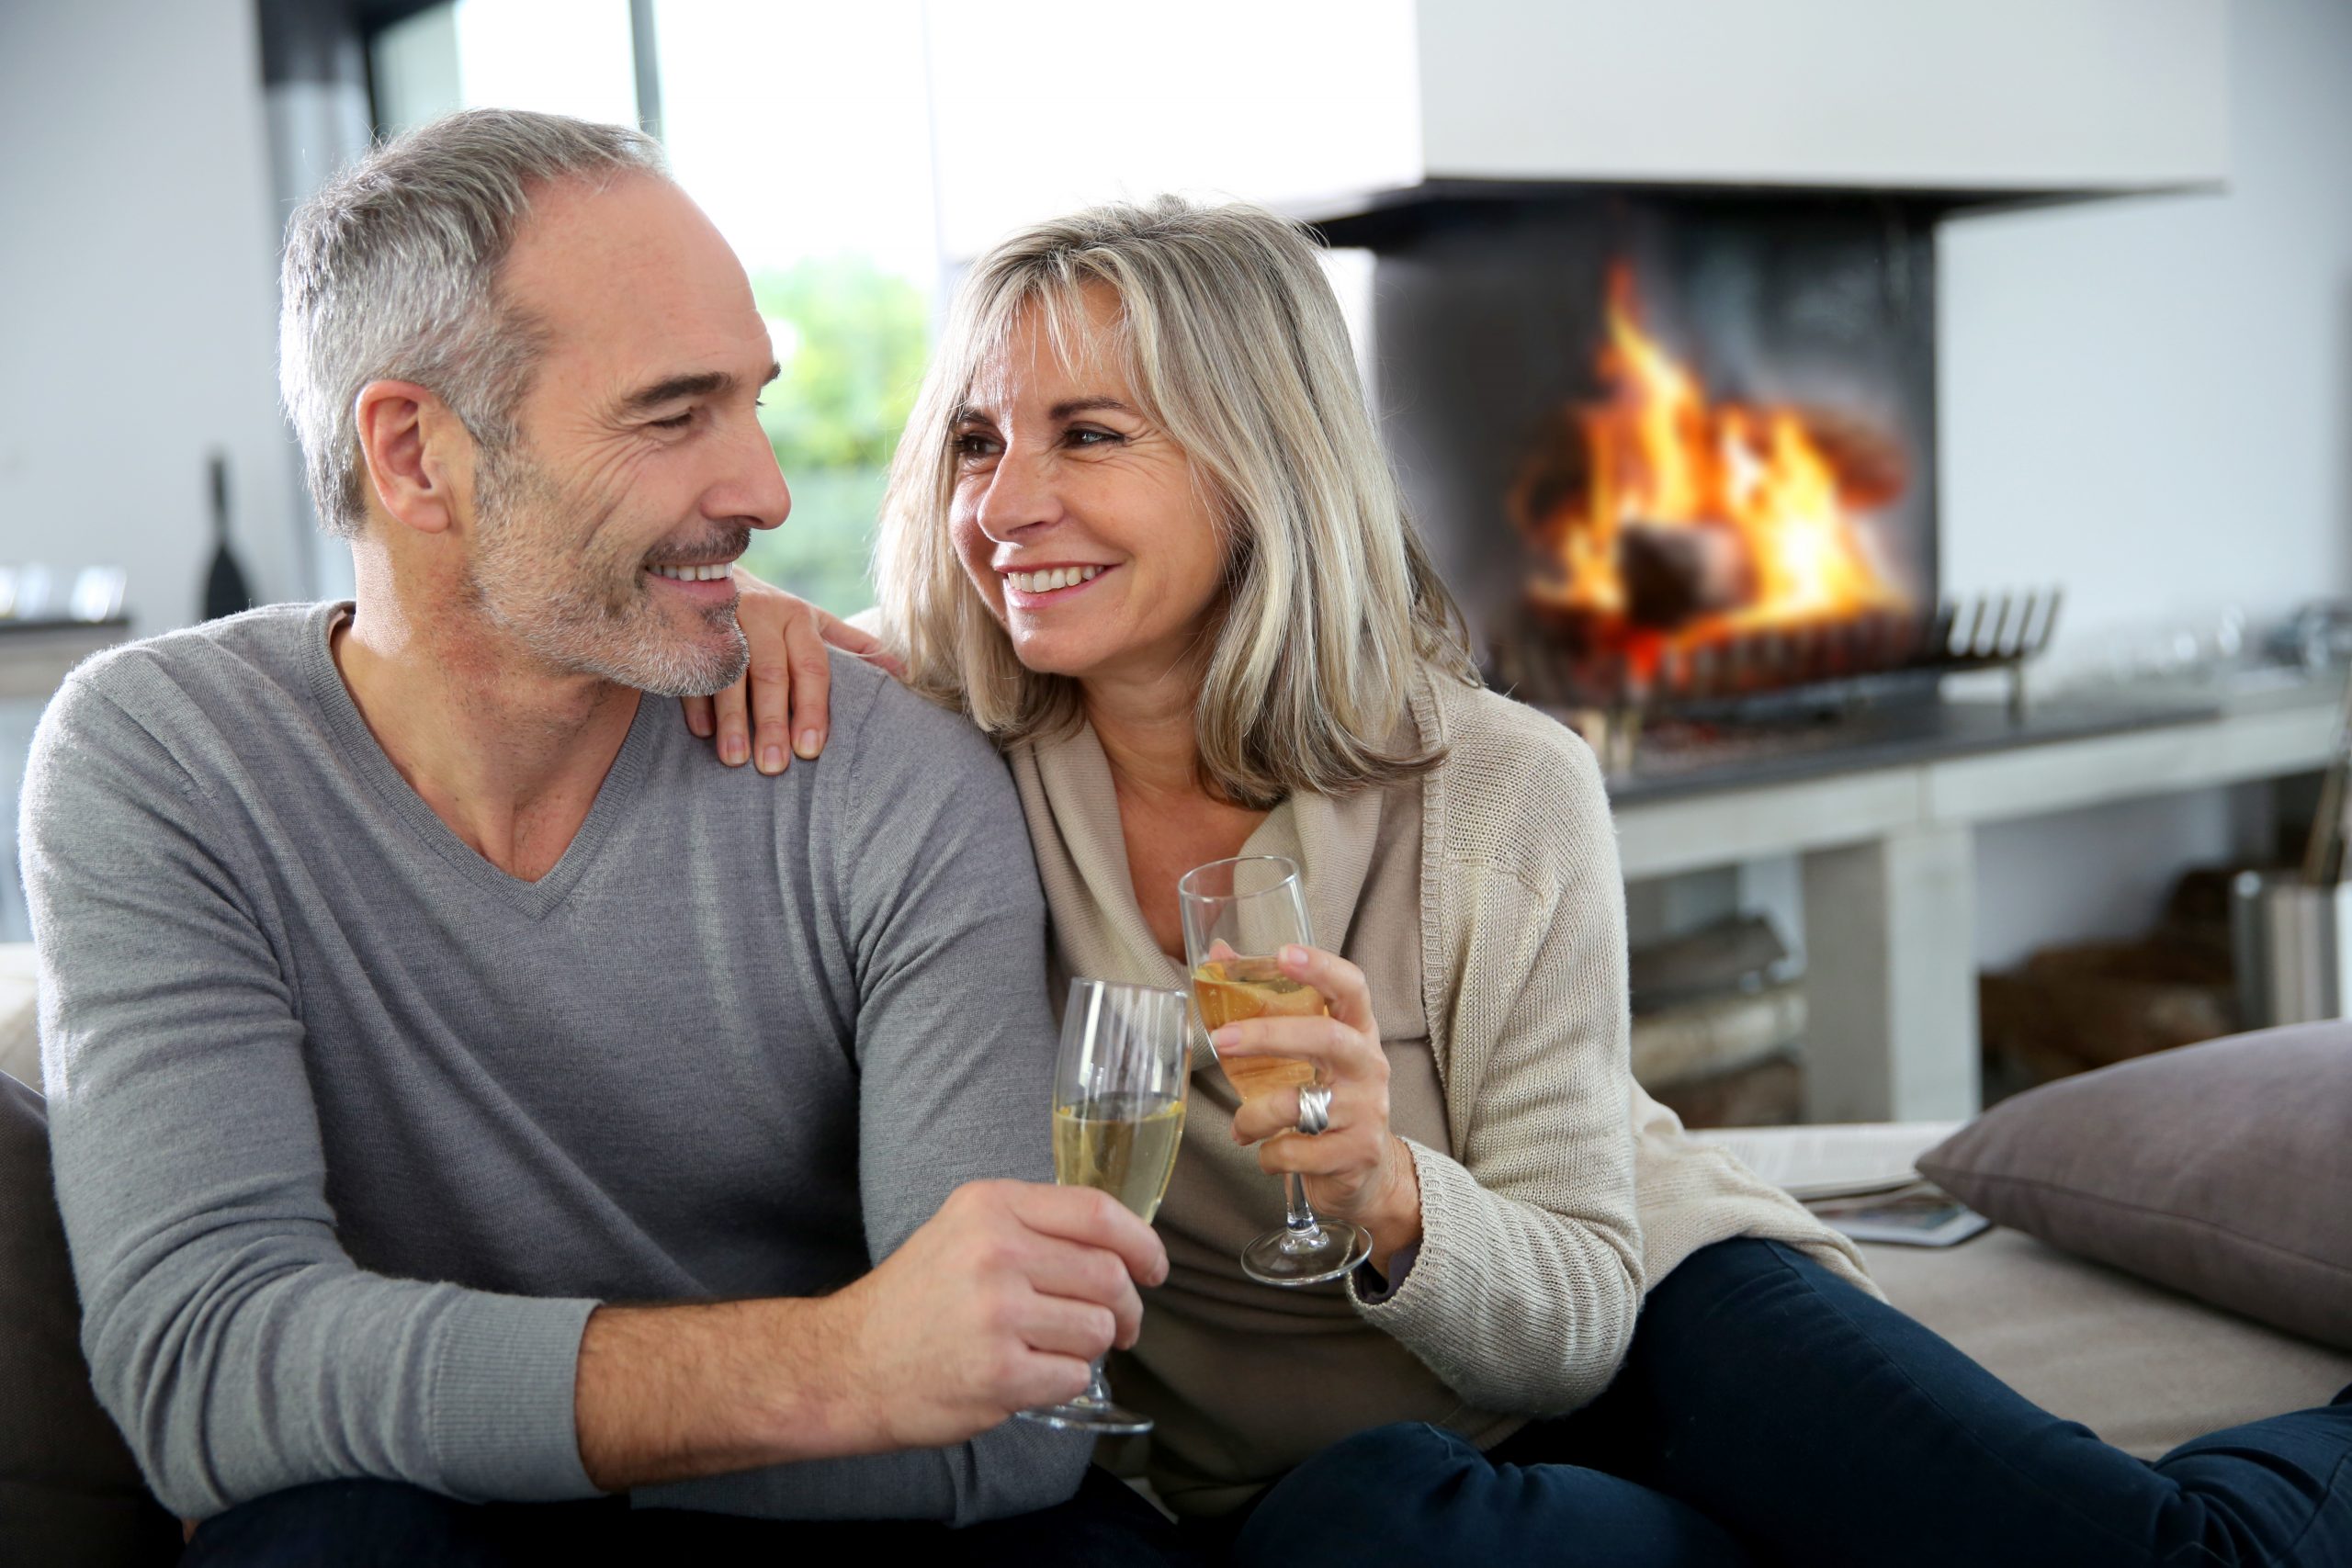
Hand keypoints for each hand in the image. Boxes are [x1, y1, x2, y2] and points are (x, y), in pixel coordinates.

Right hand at [681, 569, 904, 772]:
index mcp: (798, 618)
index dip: (812, 708)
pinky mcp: (687, 627)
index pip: (811, 667)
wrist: (707, 568)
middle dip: (772, 722)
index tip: (811, 748)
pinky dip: (697, 700)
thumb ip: (850, 645)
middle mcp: (763, 616)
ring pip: (730, 674)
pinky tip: (702, 734)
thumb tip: (903, 672)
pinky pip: (693, 667)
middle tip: (774, 766)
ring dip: (733, 719)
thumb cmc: (771, 611)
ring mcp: (723, 620)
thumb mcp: (811, 621)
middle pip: (771, 674)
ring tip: (736, 760)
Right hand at [825, 1179, 1166, 1450]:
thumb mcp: (964, 1230)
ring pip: (1098, 1330)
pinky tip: (1030, 1374)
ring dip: (1091, 1347)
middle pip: (1109, 1276)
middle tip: (1119, 1327)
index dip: (1142, 1242)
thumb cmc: (916, 1300)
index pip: (1097, 1213)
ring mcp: (997, 1314)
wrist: (848, 1363)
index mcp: (991, 1206)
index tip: (1154, 1267)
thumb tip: (1120, 1246)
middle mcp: (995, 1252)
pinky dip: (1064, 1380)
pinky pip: (1074, 1375)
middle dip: (1127, 1309)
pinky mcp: (999, 1373)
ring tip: (1053, 1348)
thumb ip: (1034, 1226)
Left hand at [1216, 945, 1422, 1272]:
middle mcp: (1369, 1066)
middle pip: (1328, 1038)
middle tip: (1222, 1039)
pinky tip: (1270, 1153)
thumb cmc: (1326, 1100)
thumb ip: (1265, 1008)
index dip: (1320, 967)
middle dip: (1269, 1035)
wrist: (1366, 1174)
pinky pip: (1297, 1151)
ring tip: (1241, 1126)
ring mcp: (1367, 1111)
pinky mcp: (1357, 1153)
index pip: (1350, 988)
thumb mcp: (1304, 1054)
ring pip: (1299, 1105)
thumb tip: (1220, 955)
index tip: (1283, 953)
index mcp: (1357, 1032)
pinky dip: (1270, 1154)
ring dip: (1255, 1115)